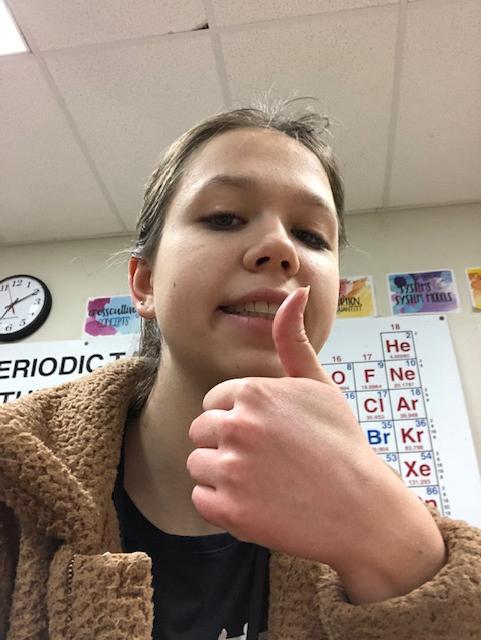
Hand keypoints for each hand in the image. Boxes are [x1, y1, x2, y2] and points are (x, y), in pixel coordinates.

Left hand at [187, 287, 445, 600]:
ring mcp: (231, 470)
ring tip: (262, 481)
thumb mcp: (318, 384)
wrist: (361, 508)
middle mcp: (237, 427)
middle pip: (201, 431)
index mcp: (253, 392)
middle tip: (265, 458)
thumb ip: (293, 339)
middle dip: (225, 443)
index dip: (237, 417)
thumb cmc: (340, 443)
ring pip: (198, 465)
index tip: (265, 433)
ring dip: (222, 474)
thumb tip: (295, 292)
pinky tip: (256, 503)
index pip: (214, 401)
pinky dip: (222, 505)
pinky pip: (201, 499)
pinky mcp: (229, 511)